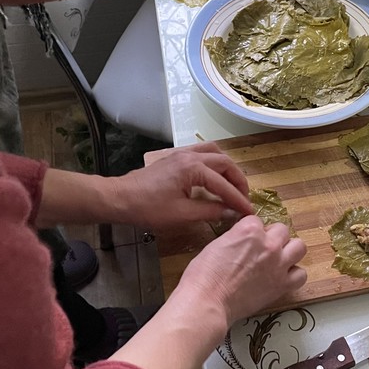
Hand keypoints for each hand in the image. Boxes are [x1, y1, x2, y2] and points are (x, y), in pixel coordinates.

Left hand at [103, 143, 252, 228]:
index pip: (224, 184)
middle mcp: (190, 156)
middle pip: (224, 163)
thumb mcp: (182, 214)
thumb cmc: (148, 208)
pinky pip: (203, 153)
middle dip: (237, 181)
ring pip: (215, 153)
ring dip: (228, 168)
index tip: (249, 212)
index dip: (238, 199)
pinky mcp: (175, 158)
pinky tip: (215, 176)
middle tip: (244, 199)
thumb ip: (210, 211)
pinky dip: (214, 163)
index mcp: (193, 168)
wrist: (120, 199)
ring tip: (233, 185)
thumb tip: (230, 212)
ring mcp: (182, 154)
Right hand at [176, 217, 307, 323]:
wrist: (208, 302)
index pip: (258, 221)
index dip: (251, 232)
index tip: (246, 242)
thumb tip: (241, 240)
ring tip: (277, 260)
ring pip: (299, 247)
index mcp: (249, 230)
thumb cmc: (203, 275)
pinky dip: (293, 275)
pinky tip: (281, 278)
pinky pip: (301, 275)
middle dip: (273, 237)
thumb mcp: (216, 244)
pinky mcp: (282, 285)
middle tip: (262, 249)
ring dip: (289, 252)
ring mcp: (278, 264)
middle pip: (282, 230)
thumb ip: (235, 237)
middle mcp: (268, 244)